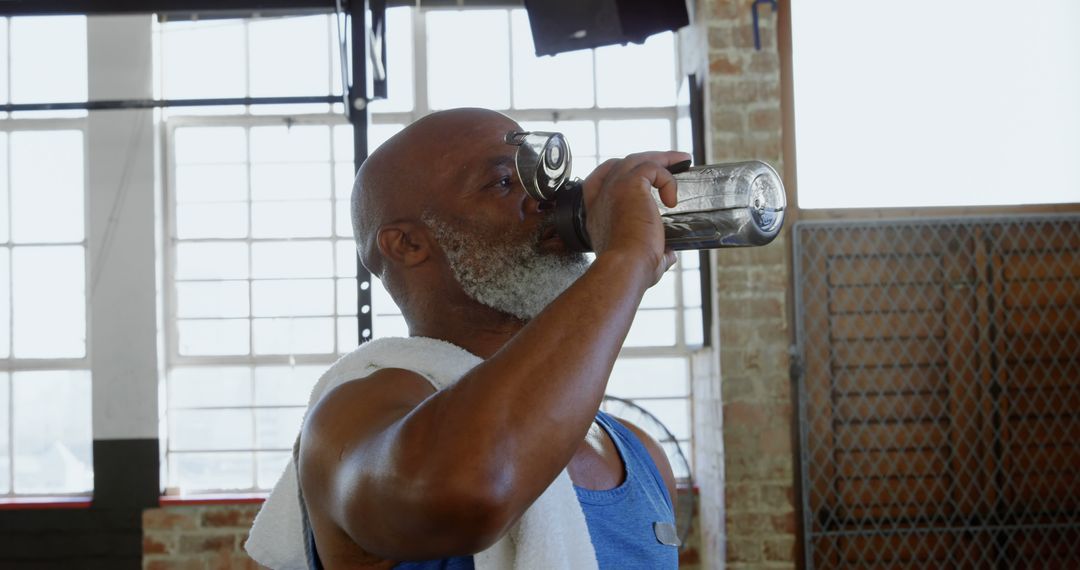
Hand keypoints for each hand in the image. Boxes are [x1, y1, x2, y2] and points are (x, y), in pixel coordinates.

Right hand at [581, 151, 691, 284]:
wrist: (625, 266)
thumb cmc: (629, 269)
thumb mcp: (639, 259)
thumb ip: (653, 252)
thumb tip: (668, 255)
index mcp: (598, 215)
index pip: (597, 182)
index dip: (615, 174)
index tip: (638, 177)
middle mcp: (602, 199)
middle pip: (620, 165)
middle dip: (645, 161)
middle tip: (668, 162)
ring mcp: (614, 189)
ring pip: (636, 160)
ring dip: (660, 158)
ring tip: (681, 160)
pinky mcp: (631, 185)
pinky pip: (652, 169)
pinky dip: (667, 180)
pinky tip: (672, 200)